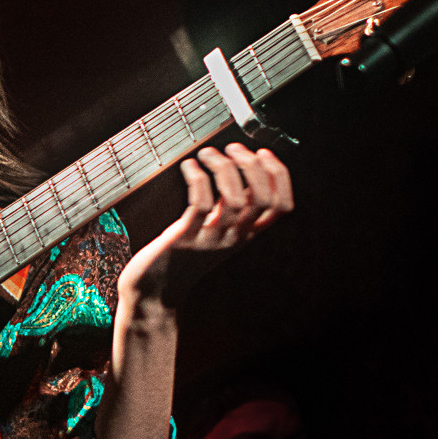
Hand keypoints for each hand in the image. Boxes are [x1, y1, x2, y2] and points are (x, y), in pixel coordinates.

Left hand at [119, 144, 293, 305]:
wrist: (156, 290)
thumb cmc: (184, 253)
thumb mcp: (217, 230)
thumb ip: (232, 206)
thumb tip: (241, 168)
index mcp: (247, 234)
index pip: (281, 206)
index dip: (278, 176)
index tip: (263, 152)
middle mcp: (235, 238)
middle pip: (262, 198)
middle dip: (252, 165)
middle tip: (232, 148)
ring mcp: (211, 240)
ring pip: (235, 199)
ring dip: (222, 167)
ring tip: (207, 153)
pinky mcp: (185, 240)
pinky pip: (201, 205)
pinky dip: (198, 179)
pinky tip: (189, 166)